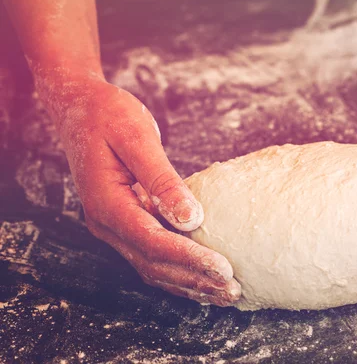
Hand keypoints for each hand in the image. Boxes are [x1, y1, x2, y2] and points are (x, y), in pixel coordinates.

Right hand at [46, 74, 240, 305]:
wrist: (79, 107)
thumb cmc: (109, 115)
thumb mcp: (137, 139)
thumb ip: (162, 180)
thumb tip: (191, 219)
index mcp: (106, 203)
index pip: (152, 242)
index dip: (190, 259)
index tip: (224, 269)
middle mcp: (105, 222)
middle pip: (153, 263)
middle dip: (194, 279)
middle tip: (233, 289)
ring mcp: (112, 226)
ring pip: (151, 266)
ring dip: (188, 282)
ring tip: (225, 292)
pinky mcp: (124, 222)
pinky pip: (150, 254)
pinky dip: (177, 269)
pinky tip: (201, 277)